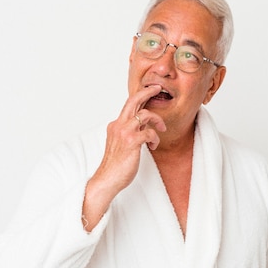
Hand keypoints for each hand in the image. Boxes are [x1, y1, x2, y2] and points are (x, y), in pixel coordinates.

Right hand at [81, 85, 165, 229]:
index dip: (140, 96)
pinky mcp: (131, 142)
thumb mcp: (121, 144)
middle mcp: (118, 125)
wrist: (106, 180)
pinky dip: (155, 138)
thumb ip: (130, 132)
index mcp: (116, 125)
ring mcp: (124, 133)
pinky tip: (154, 145)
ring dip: (157, 121)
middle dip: (147, 92)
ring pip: (145, 114)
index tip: (150, 90)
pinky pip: (149, 132)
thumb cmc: (116, 165)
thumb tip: (143, 125)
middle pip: (133, 101)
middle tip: (157, 88)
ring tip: (161, 130)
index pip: (128, 105)